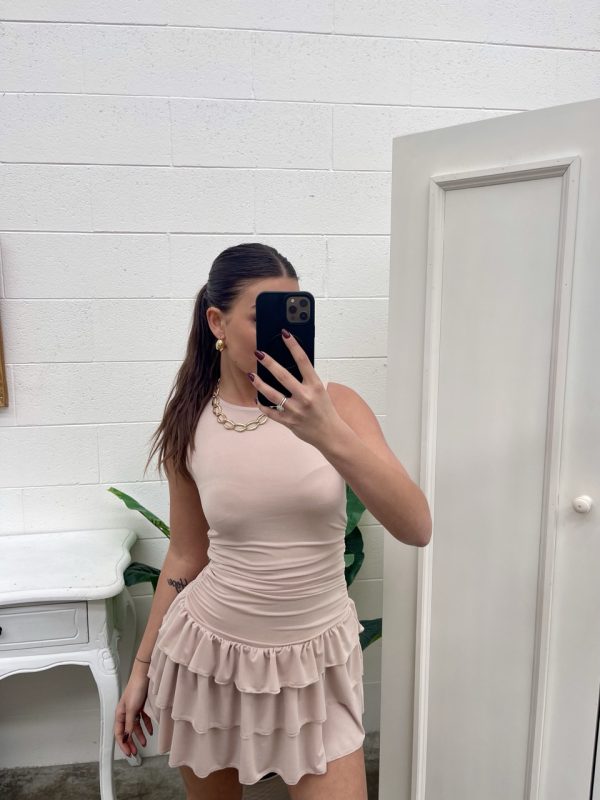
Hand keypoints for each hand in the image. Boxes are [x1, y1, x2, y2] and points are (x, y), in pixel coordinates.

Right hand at [114, 674, 152, 757]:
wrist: (145, 676)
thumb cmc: (136, 689)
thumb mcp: (131, 709)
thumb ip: (129, 724)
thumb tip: (126, 737)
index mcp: (120, 714)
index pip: (119, 734)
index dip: (123, 744)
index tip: (128, 753)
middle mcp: (126, 713)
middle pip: (127, 731)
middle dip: (131, 742)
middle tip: (135, 752)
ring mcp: (134, 710)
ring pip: (136, 727)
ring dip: (140, 736)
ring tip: (144, 743)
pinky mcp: (142, 707)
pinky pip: (143, 720)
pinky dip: (146, 726)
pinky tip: (150, 731)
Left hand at [249, 328, 341, 448]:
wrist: (331, 435)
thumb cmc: (325, 410)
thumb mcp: (320, 391)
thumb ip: (306, 381)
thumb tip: (289, 366)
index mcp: (315, 385)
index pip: (303, 361)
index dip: (293, 346)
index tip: (284, 334)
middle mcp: (305, 397)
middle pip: (283, 376)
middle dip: (269, 363)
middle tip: (258, 353)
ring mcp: (296, 410)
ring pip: (272, 395)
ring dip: (259, 384)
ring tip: (251, 375)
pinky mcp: (289, 422)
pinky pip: (271, 412)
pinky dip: (263, 405)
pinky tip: (257, 398)